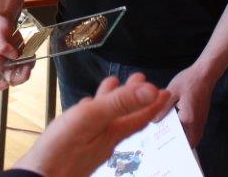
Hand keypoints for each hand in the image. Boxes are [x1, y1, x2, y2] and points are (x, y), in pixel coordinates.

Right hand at [0, 11, 32, 89]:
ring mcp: (9, 61)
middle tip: (28, 67)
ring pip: (19, 73)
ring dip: (27, 68)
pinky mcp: (18, 56)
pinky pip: (25, 64)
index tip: (7, 82)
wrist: (4, 16)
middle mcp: (0, 64)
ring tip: (31, 58)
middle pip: (9, 80)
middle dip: (20, 77)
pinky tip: (32, 54)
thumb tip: (13, 56)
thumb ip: (3, 46)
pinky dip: (30, 61)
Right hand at [14, 73, 170, 176]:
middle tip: (139, 77)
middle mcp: (104, 141)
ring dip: (112, 100)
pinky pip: (89, 126)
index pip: (140, 116)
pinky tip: (86, 106)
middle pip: (124, 115)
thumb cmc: (62, 149)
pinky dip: (92, 111)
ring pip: (106, 119)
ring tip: (113, 82)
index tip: (166, 90)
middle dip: (133, 96)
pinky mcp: (74, 147)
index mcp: (112, 133)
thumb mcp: (93, 118)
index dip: (154, 102)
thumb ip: (121, 103)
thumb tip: (153, 91)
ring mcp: (89, 145)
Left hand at [160, 65, 215, 146]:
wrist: (204, 73)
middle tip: (164, 141)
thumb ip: (163, 108)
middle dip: (178, 144)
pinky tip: (175, 123)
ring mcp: (202, 120)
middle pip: (189, 142)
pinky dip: (186, 130)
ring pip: (193, 136)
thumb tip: (154, 121)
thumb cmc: (188, 81)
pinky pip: (194, 129)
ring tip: (168, 133)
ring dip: (183, 137)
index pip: (182, 140)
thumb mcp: (172, 93)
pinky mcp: (202, 115)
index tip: (162, 145)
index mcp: (189, 119)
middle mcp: (197, 123)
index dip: (173, 145)